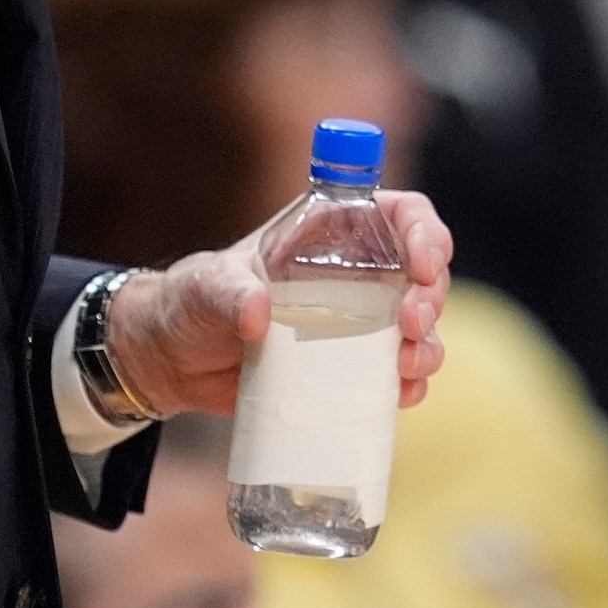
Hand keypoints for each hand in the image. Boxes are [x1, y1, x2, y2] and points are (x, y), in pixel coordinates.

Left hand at [103, 189, 451, 419]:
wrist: (175, 363)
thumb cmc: (190, 303)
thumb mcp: (205, 288)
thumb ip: (228, 292)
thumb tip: (258, 315)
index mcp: (331, 231)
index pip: (401, 213)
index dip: (426, 231)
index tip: (425, 264)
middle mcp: (356, 273)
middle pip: (424, 272)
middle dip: (432, 296)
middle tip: (411, 325)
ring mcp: (358, 323)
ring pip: (420, 326)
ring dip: (428, 344)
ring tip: (405, 365)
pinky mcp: (350, 368)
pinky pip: (398, 374)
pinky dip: (410, 384)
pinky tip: (399, 393)